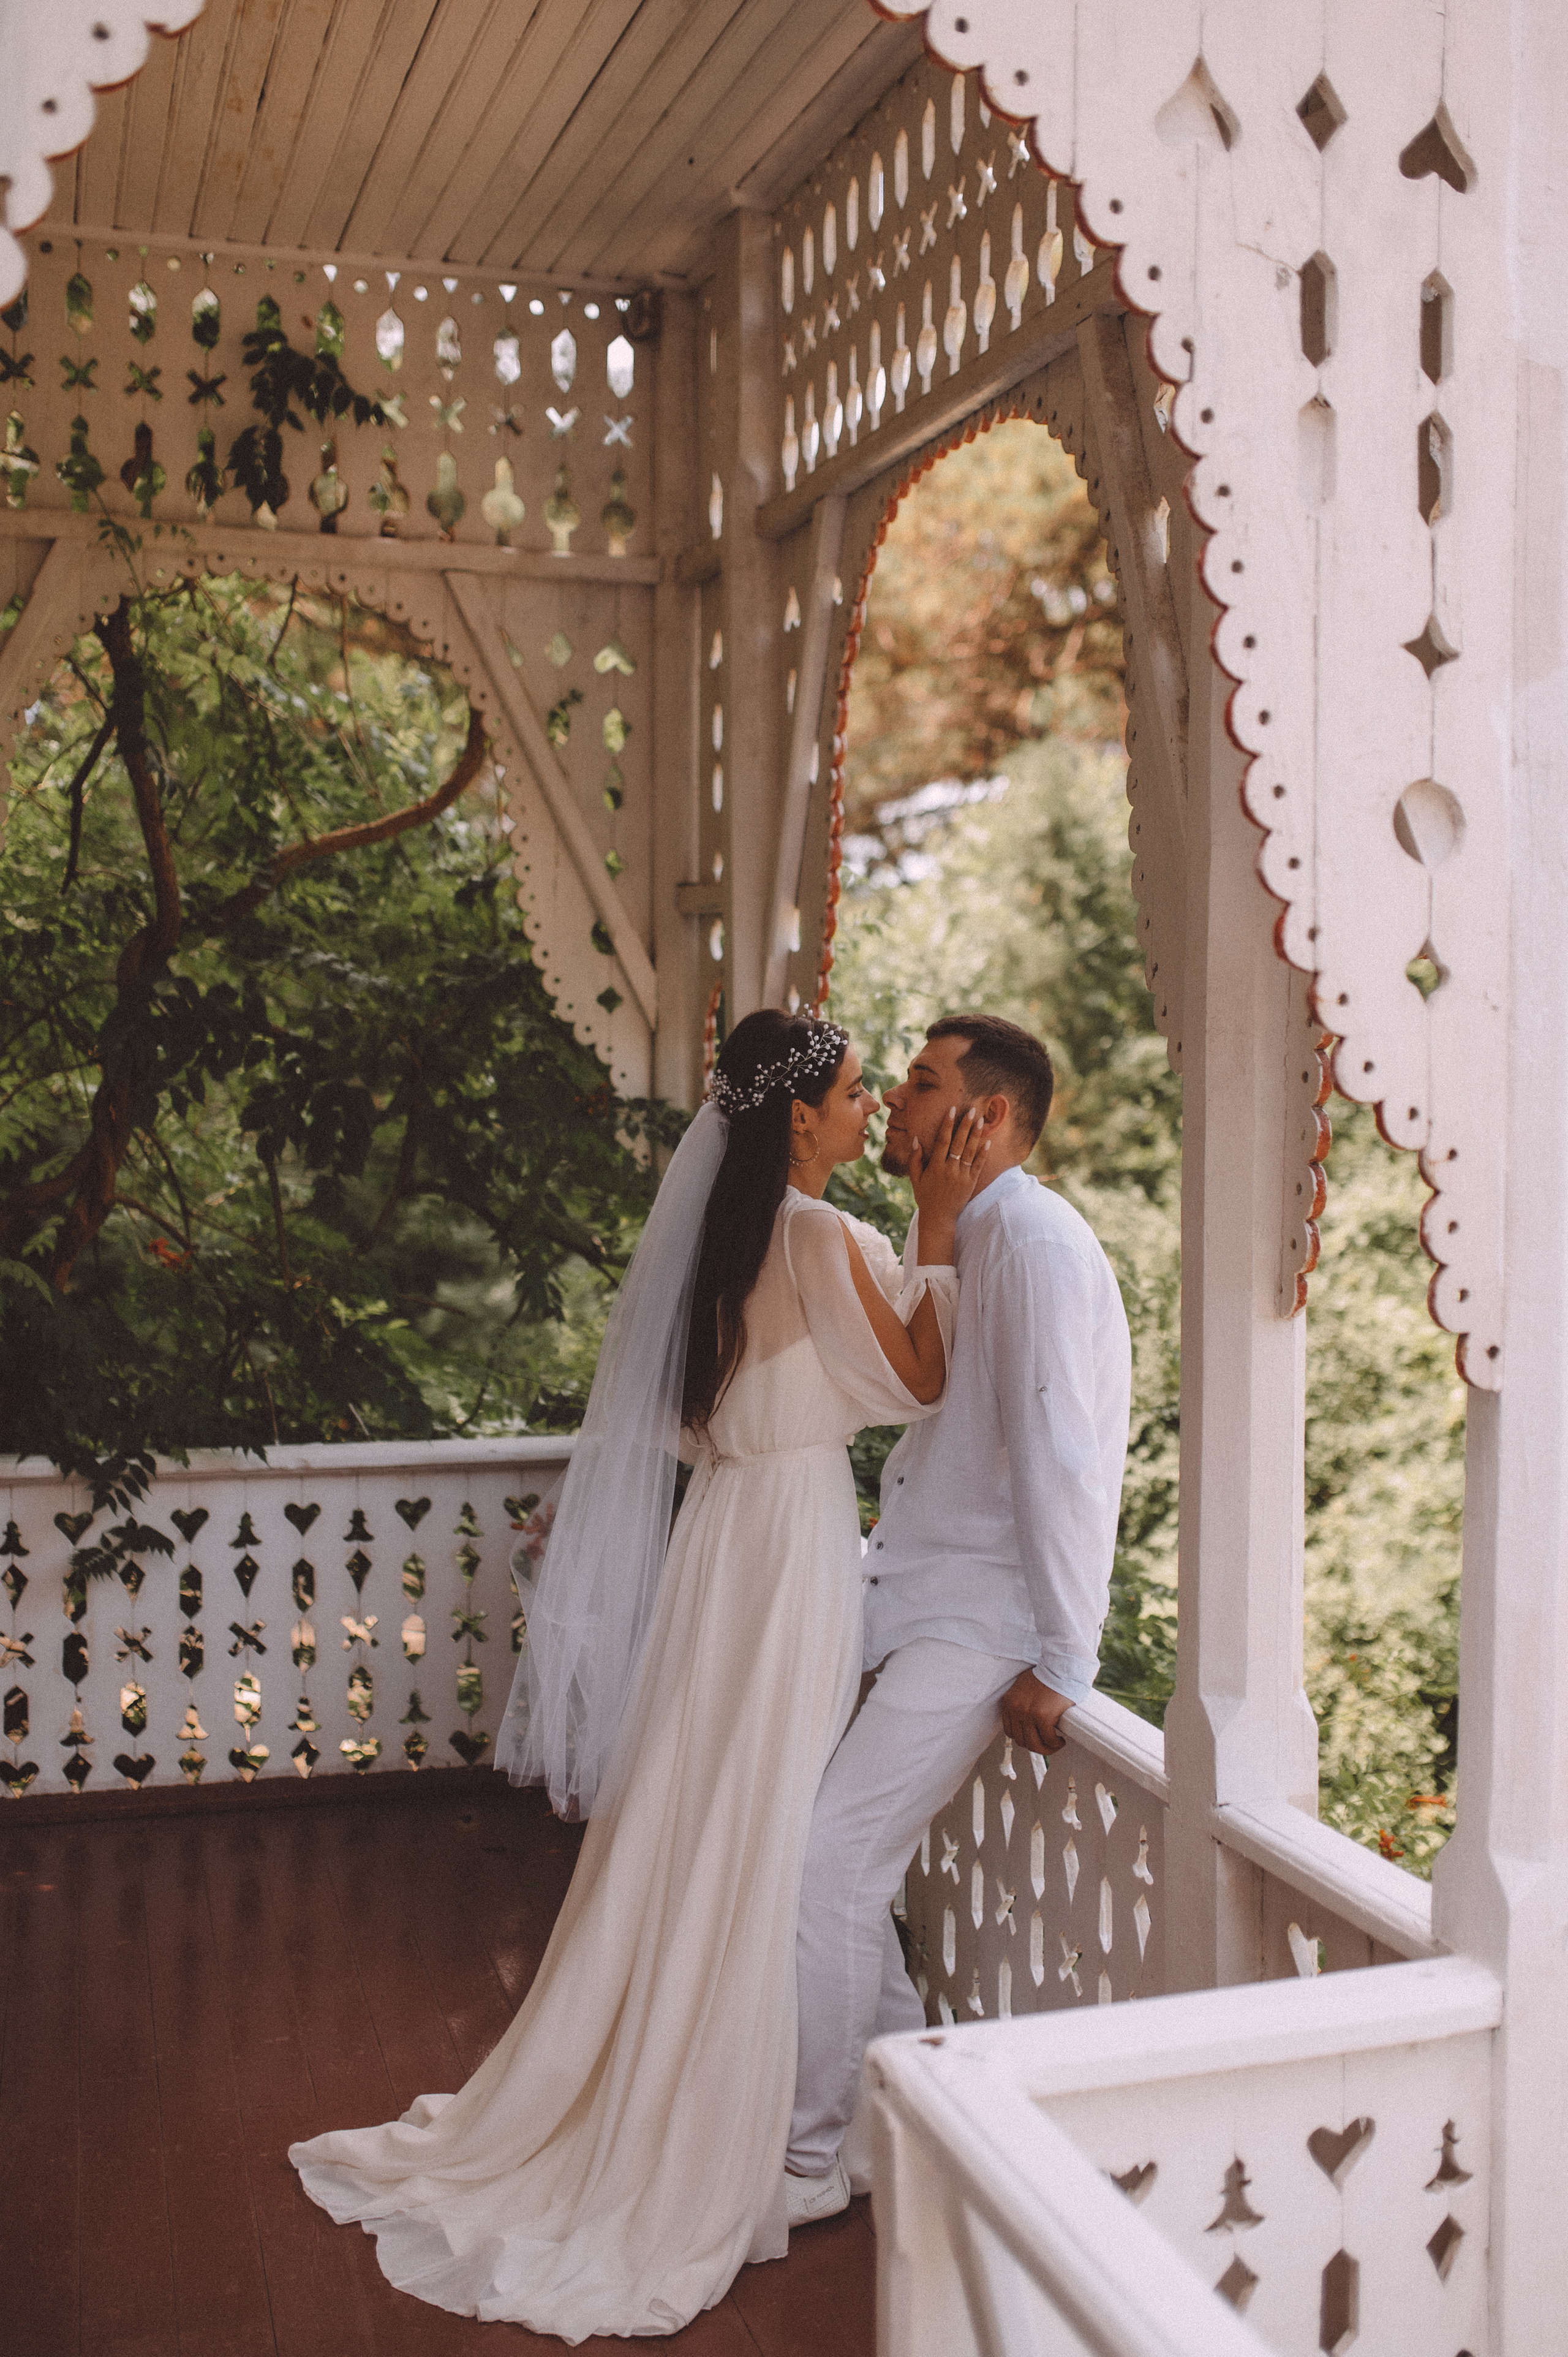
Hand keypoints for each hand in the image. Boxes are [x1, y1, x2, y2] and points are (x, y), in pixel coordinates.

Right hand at [908, 1106, 989, 1229]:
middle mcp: (949, 1169)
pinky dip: (983, 1154)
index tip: (952, 1110)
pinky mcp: (970, 1183)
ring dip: (976, 1135)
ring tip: (981, 1121)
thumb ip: (915, 1159)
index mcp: (935, 1166)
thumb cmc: (925, 1198)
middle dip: (965, 1125)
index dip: (948, 1124)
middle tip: (972, 1111)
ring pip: (969, 1152)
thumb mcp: (915, 1179)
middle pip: (958, 1143)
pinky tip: (988, 1142)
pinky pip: (978, 1166)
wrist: (938, 1218)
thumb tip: (915, 1140)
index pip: (942, 1140)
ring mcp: (961, 1176)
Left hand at [1000, 1669, 1072, 1755]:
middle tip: (1047, 1744)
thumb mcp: (1025, 1688)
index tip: (1034, 1738)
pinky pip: (1048, 1739)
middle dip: (1035, 1746)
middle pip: (1021, 1740)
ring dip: (1046, 1749)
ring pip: (1034, 1744)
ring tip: (1055, 1744)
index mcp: (1009, 1702)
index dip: (1023, 1738)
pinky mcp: (1042, 1716)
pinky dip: (1055, 1743)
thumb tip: (1026, 1721)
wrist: (1059, 1667)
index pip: (1010, 1731)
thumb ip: (1021, 1702)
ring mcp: (1028, 1713)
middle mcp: (1016, 1709)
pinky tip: (1060, 1740)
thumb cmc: (1046, 1676)